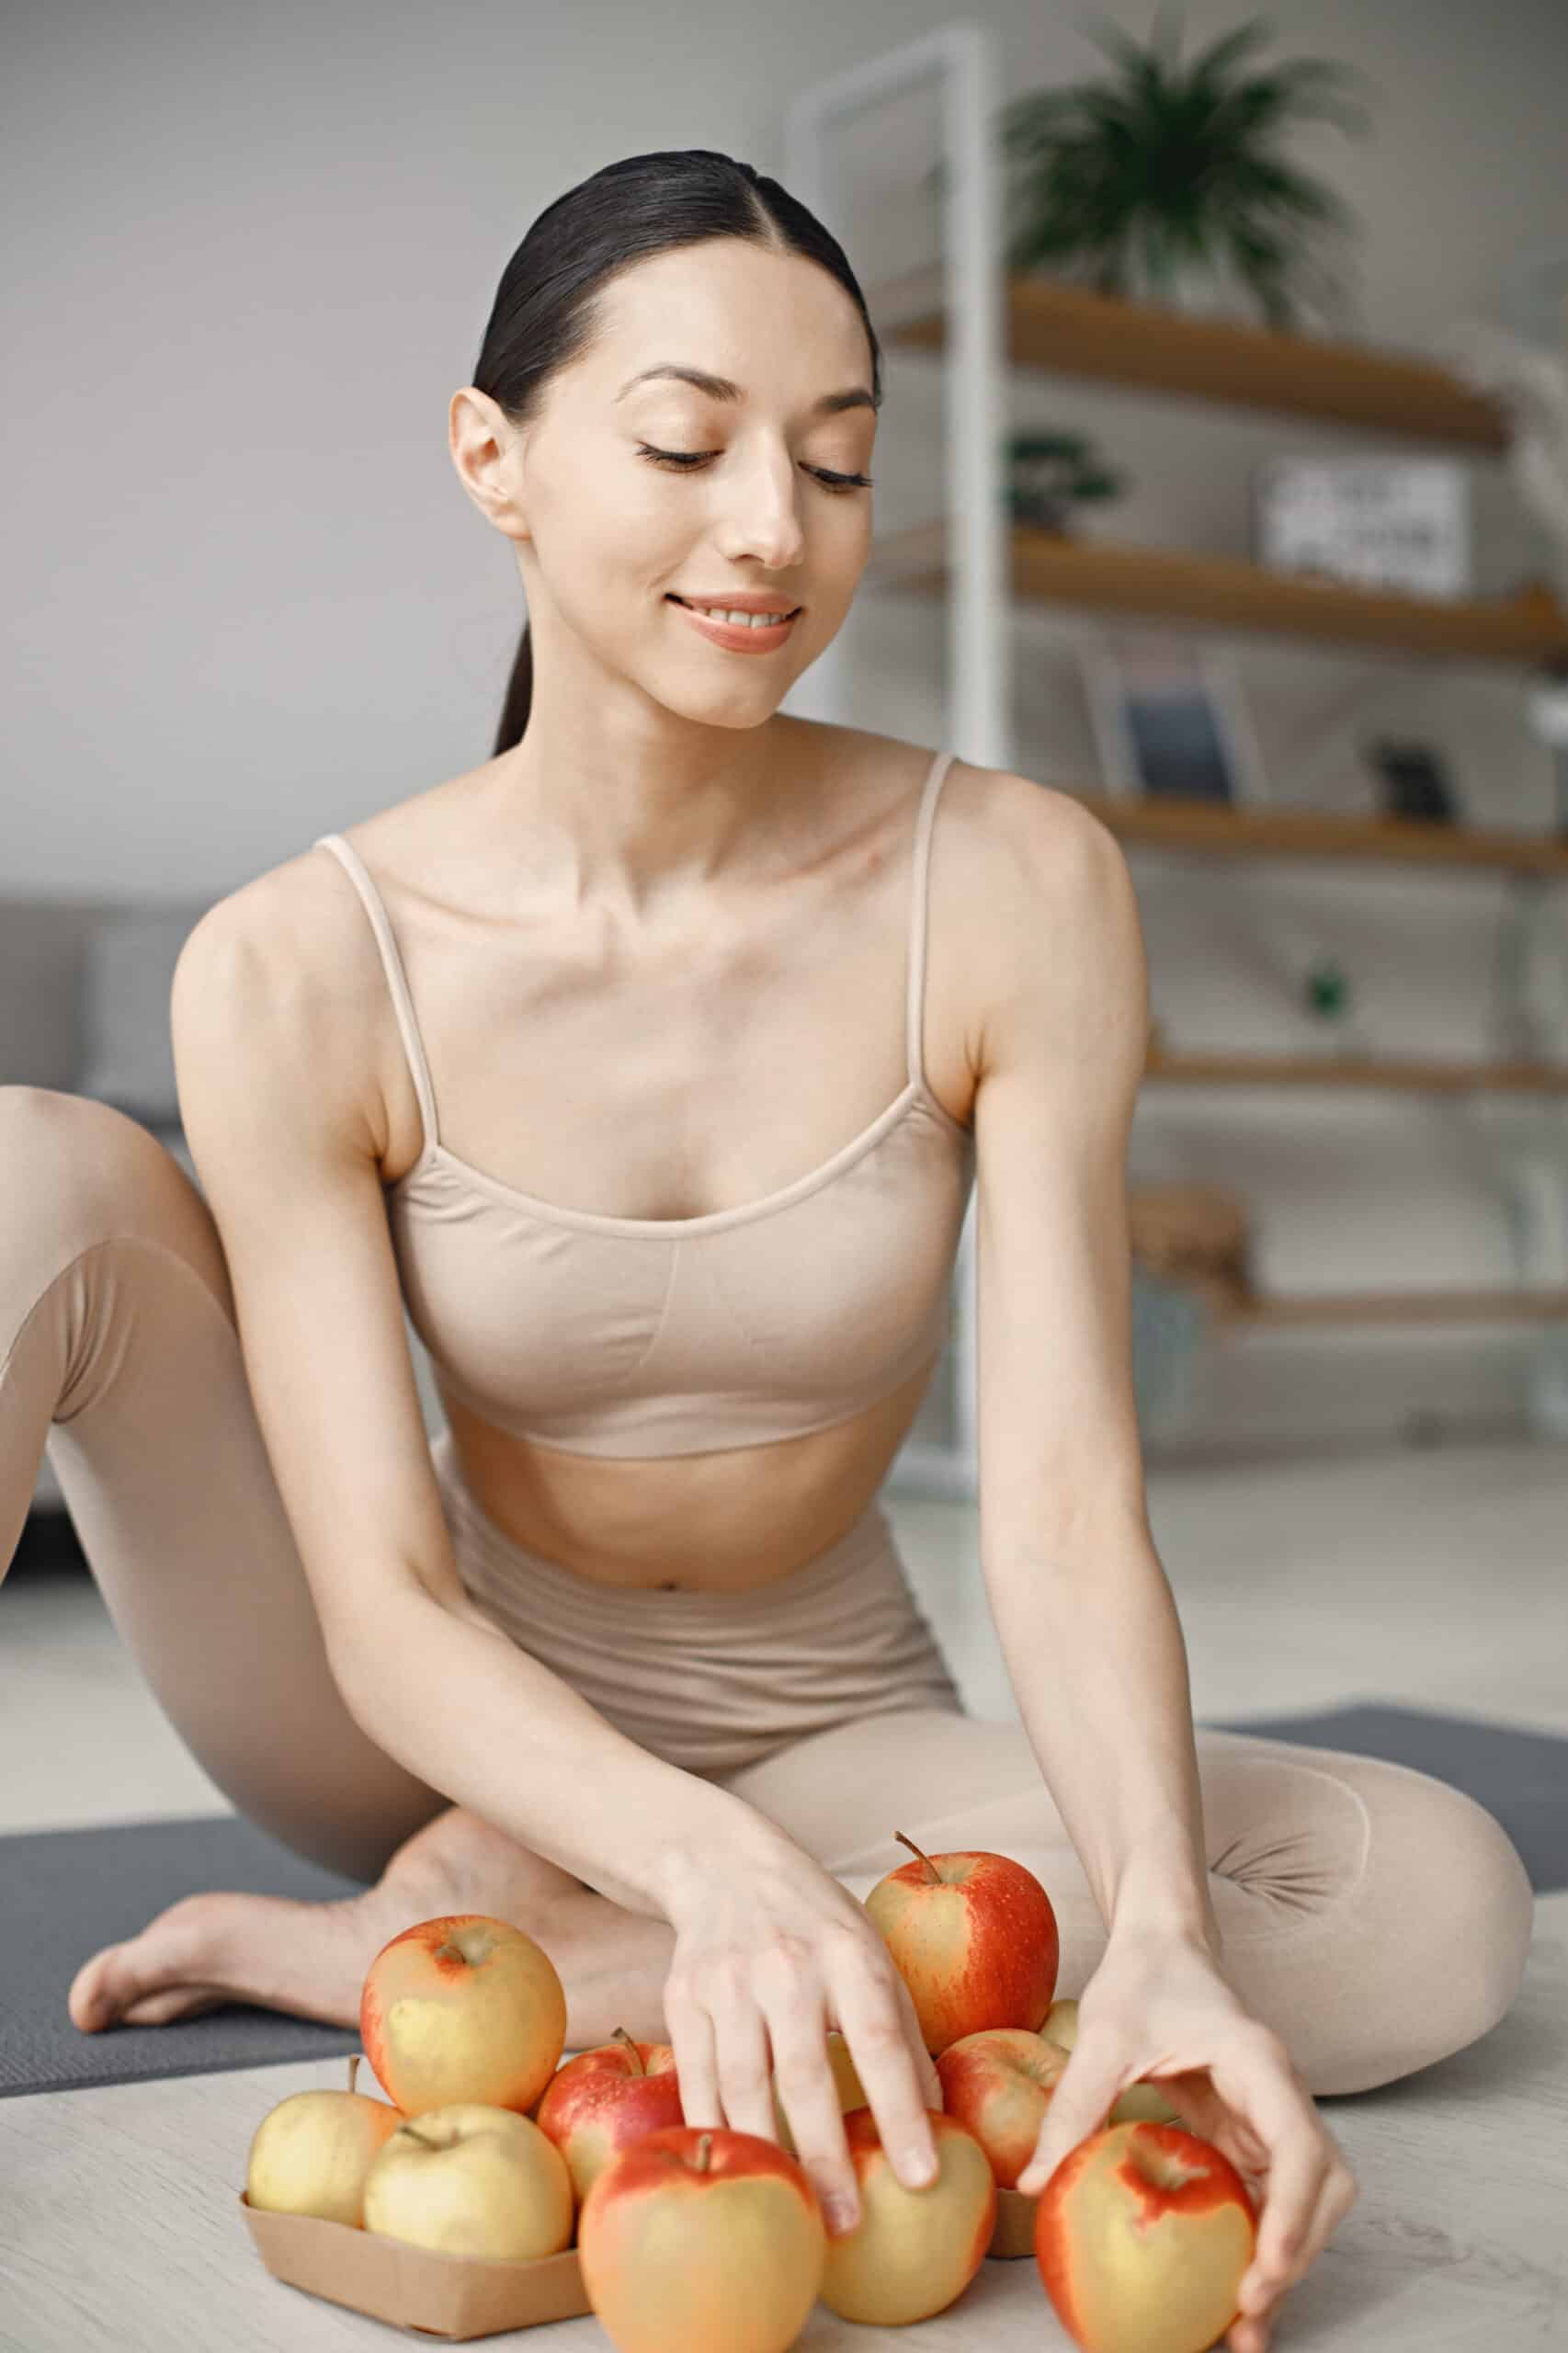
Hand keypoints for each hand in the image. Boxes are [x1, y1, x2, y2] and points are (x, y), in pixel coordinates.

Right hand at [658, 1825, 943, 2236]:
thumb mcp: (872, 1953)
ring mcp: (727, 1983)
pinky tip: (737, 2170)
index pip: (880, 2042)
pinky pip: (697, 2081)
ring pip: (742, 2087)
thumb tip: (936, 2116)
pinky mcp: (682, 1999)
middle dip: (827, 2159)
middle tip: (848, 2223)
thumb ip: (901, 2029)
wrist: (725, 1866)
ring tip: (795, 2211)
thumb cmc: (815, 1923)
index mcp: (847, 1953)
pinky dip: (714, 2131)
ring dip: (770, 2157)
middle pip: (804, 2076)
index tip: (921, 2176)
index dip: (901, 2112)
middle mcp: (785, 1966)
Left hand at [1013, 1928, 1356, 2352]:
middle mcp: (1279, 2093)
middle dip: (1296, 2253)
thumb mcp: (1103, 2034)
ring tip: (1244, 2326)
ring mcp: (1272, 2116)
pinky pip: (1270, 2196)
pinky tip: (1228, 2284)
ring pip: (1306, 2199)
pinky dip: (1260, 2241)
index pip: (1299, 2146)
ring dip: (1284, 2258)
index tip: (1265, 2269)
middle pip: (1323, 2185)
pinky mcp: (1251, 2133)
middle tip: (1248, 2315)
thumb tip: (1033, 2183)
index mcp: (1258, 2062)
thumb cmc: (1141, 1977)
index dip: (1291, 2214)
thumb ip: (1074, 2104)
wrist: (1162, 1942)